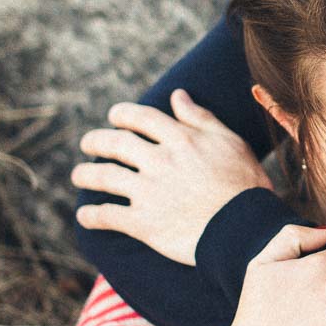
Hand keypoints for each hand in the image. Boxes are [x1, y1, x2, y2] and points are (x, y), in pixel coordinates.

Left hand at [73, 89, 271, 265]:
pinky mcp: (144, 223)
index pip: (140, 117)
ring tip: (78, 176)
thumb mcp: (230, 142)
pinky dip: (92, 216)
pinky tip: (84, 216)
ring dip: (86, 175)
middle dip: (96, 141)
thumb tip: (177, 95)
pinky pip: (108, 216)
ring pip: (104, 177)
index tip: (113, 116)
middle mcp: (160, 161)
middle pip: (115, 143)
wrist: (247, 230)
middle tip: (87, 143)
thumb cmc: (245, 185)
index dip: (122, 114)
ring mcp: (149, 192)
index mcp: (180, 139)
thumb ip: (200, 118)